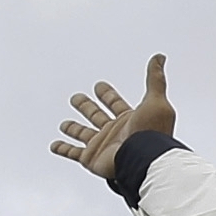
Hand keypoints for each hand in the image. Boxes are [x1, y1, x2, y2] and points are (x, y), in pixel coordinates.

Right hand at [55, 54, 173, 179]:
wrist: (144, 158)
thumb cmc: (152, 133)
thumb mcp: (156, 101)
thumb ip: (155, 79)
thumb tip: (160, 57)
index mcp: (129, 119)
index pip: (114, 103)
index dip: (107, 94)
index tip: (99, 85)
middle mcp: (114, 131)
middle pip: (95, 115)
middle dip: (86, 106)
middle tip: (77, 98)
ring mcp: (102, 144)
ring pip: (82, 133)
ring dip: (73, 128)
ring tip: (64, 124)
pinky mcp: (91, 157)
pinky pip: (73, 152)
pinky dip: (63, 149)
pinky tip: (55, 145)